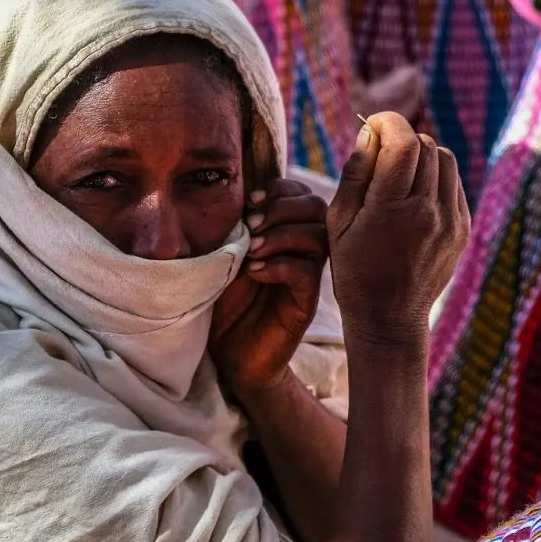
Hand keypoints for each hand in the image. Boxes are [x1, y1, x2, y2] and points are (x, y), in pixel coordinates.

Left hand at [210, 179, 328, 393]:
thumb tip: (235, 195)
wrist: (228, 352)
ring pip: (318, 237)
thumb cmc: (223, 300)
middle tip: (251, 224)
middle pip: (317, 208)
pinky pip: (307, 273)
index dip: (280, 188)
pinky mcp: (304, 303)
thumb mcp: (223, 255)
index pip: (300, 194)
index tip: (251, 201)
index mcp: (284, 232)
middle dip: (283, 207)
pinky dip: (280, 265)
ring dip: (281, 235)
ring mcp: (306, 276)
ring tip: (251, 249)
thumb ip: (234, 227)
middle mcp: (301, 250)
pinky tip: (255, 272)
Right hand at [328, 114, 469, 349]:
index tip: (371, 125)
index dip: (387, 123)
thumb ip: (355, 174)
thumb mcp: (338, 223)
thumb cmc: (353, 269)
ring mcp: (450, 221)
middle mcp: (427, 212)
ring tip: (398, 173)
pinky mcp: (462, 229)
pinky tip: (413, 195)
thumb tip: (368, 133)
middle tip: (379, 152)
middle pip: (424, 145)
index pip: (403, 143)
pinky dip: (434, 177)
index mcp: (391, 210)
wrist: (389, 317)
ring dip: (420, 155)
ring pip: (444, 159)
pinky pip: (453, 183)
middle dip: (400, 138)